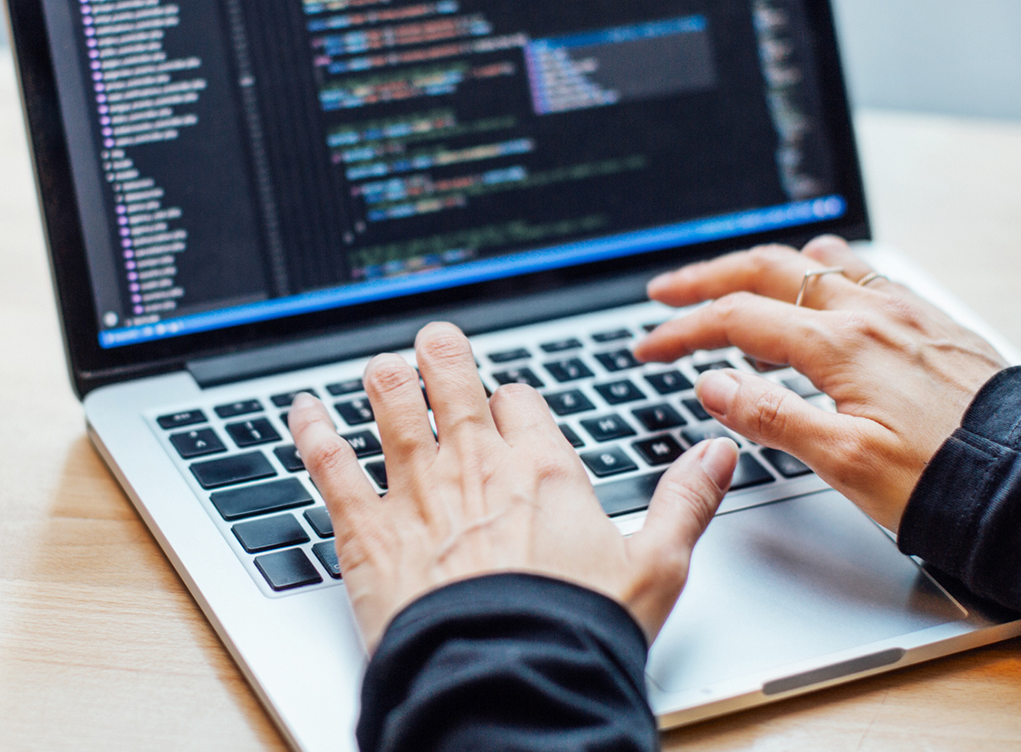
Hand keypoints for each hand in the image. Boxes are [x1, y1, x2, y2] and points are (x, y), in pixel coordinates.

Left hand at [287, 321, 736, 651]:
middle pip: (449, 380)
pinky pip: (328, 464)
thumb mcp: (657, 565)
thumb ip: (686, 501)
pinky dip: (311, 431)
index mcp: (542, 468)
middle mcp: (474, 465)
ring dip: (381, 379)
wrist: (512, 676)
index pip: (520, 401)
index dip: (511, 400)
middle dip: (439, 355)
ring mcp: (416, 492)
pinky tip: (301, 410)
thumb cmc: (580, 630)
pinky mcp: (366, 529)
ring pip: (388, 406)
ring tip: (375, 366)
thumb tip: (719, 453)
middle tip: (432, 343)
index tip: (506, 406)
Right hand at [633, 235, 1006, 529]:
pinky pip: (863, 277)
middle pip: (769, 270)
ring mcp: (906, 313)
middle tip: (665, 292)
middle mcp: (873, 314)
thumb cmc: (949, 482)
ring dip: (767, 267)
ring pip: (820, 262)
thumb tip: (712, 383)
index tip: (647, 346)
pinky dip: (819, 277)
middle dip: (707, 278)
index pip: (737, 320)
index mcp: (842, 345)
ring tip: (737, 284)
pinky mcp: (934, 325)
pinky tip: (819, 300)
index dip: (682, 331)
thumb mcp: (846, 463)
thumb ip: (771, 416)